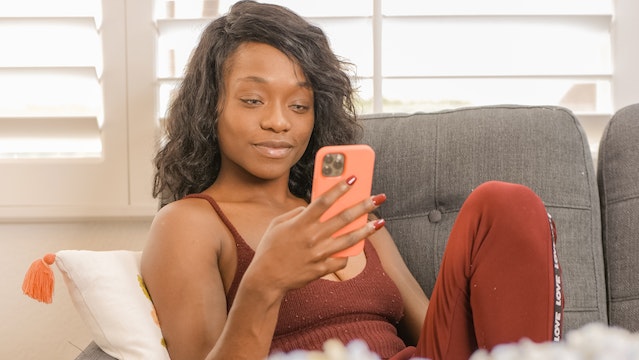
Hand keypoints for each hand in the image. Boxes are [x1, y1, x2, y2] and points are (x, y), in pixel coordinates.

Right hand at [244, 176, 385, 293]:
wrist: (266, 279)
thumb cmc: (270, 248)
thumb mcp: (277, 224)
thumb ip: (296, 213)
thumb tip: (312, 208)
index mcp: (300, 223)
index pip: (324, 201)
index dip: (339, 189)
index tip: (353, 179)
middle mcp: (312, 237)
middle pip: (343, 218)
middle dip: (363, 206)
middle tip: (378, 198)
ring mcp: (318, 254)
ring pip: (349, 240)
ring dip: (366, 230)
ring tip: (380, 223)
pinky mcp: (321, 269)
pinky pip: (340, 260)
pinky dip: (347, 254)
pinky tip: (354, 248)